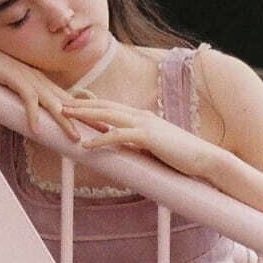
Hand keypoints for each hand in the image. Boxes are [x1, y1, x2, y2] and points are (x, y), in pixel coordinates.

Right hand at [0, 61, 105, 153]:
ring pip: (52, 103)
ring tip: (75, 138)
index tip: (101, 124)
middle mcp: (41, 81)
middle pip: (68, 103)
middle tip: (104, 131)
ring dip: (65, 122)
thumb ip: (25, 98)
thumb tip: (33, 115)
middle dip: (88, 118)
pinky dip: (32, 115)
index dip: (86, 113)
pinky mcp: (15, 79)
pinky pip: (28, 99)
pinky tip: (35, 130)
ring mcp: (30, 79)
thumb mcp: (14, 86)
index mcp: (43, 83)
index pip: (69, 101)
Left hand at [46, 96, 219, 181]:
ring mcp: (145, 124)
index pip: (110, 107)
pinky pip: (119, 135)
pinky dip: (101, 137)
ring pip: (108, 115)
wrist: (203, 158)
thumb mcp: (153, 147)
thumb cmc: (180, 156)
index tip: (71, 104)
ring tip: (65, 114)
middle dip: (80, 104)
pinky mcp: (148, 137)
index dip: (90, 104)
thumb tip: (122, 148)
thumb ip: (137, 144)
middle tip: (59, 103)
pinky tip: (86, 142)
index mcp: (141, 117)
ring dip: (85, 114)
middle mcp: (141, 116)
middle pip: (104, 106)